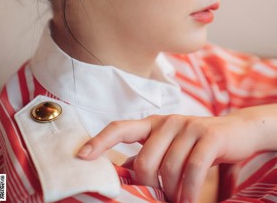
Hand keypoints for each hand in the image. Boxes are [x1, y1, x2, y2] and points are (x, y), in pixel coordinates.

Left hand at [77, 110, 261, 202]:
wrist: (236, 131)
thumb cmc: (196, 144)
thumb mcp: (170, 147)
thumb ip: (149, 156)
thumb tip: (123, 175)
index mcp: (152, 124)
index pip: (120, 128)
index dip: (100, 141)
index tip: (81, 156)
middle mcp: (167, 122)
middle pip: (144, 161)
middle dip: (149, 187)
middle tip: (161, 197)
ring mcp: (188, 127)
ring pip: (168, 169)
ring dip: (173, 193)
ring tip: (179, 199)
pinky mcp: (208, 136)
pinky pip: (191, 170)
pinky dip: (189, 192)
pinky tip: (189, 200)